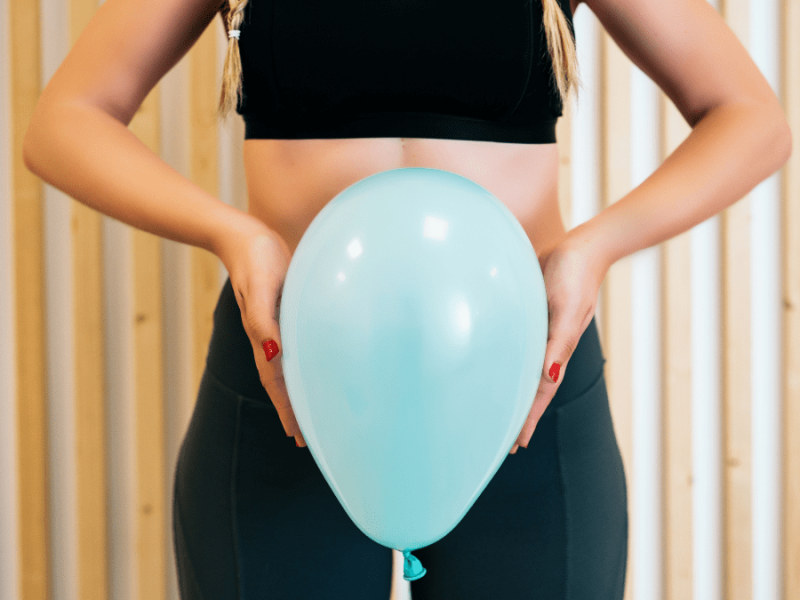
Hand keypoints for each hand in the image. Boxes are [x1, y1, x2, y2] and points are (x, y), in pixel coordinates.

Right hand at [213, 215, 306, 447]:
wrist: (241, 235)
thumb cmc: (256, 257)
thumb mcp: (261, 286)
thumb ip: (264, 319)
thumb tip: (275, 354)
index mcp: (265, 335)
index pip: (278, 382)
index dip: (288, 409)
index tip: (298, 437)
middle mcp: (268, 335)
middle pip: (279, 382)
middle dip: (290, 410)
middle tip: (303, 440)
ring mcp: (272, 325)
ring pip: (283, 368)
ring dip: (292, 393)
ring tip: (302, 414)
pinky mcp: (278, 312)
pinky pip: (288, 348)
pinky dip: (294, 367)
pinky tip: (302, 369)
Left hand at [509, 230, 609, 453]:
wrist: (585, 244)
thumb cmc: (576, 274)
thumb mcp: (565, 310)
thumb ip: (558, 343)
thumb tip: (549, 377)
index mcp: (556, 348)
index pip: (540, 392)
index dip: (529, 418)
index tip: (517, 445)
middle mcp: (549, 343)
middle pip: (532, 386)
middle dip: (522, 412)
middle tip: (505, 439)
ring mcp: (542, 329)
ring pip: (526, 367)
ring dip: (518, 389)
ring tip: (504, 408)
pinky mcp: (534, 311)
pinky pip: (523, 344)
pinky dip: (514, 360)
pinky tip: (505, 361)